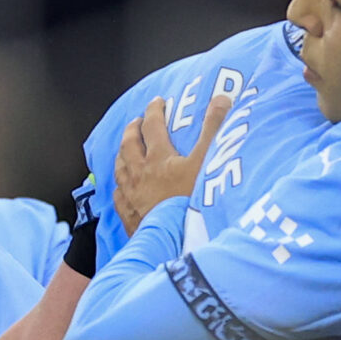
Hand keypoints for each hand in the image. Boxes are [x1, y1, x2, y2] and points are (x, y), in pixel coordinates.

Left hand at [114, 95, 233, 232]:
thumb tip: (221, 98)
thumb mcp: (208, 161)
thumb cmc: (193, 201)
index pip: (152, 126)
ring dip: (122, 154)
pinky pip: (119, 196)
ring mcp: (132, 195)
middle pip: (130, 145)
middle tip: (136, 122)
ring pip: (120, 168)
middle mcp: (140, 173)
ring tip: (125, 149)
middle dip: (132, 130)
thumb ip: (214, 128)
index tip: (157, 102)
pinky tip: (122, 188)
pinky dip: (120, 186)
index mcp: (159, 158)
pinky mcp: (130, 216)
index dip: (155, 111)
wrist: (175, 240)